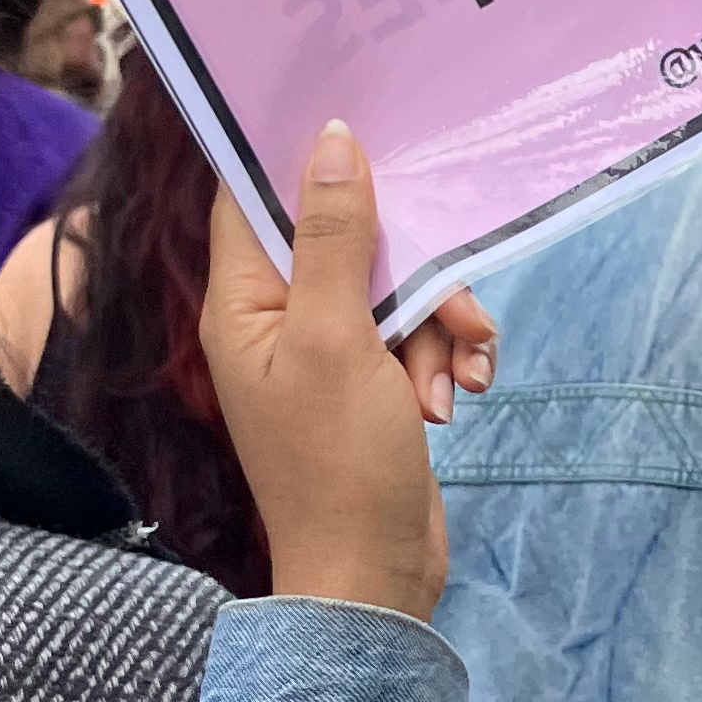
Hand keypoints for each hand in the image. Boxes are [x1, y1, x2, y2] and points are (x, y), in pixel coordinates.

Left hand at [200, 124, 497, 620]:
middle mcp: (278, 320)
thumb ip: (333, 238)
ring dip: (440, 322)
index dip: (299, 161)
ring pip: (397, 286)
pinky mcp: (374, 381)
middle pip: (347, 240)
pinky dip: (447, 355)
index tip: (358, 127)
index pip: (253, 200)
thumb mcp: (336, 338)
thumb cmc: (339, 463)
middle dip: (411, 268)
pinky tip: (458, 396)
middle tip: (447, 308)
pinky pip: (418, 333)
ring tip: (452, 380)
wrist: (374, 575)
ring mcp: (328, 352)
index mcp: (243, 305)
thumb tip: (331, 141)